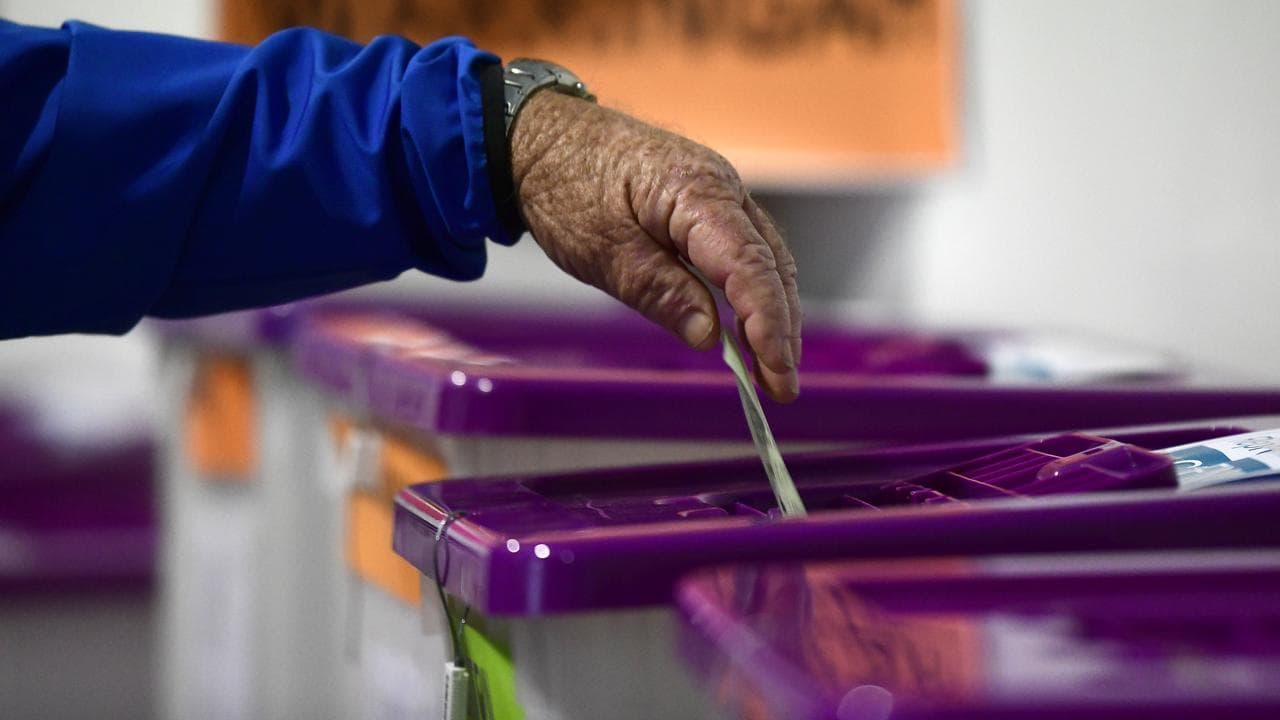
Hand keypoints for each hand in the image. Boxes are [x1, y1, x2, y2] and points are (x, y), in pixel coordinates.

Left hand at [510, 92, 801, 402]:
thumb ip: (660, 292)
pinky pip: (745, 251)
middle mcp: (723, 188)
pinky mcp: (706, 205)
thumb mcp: (603, 250)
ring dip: (773, 315)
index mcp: (699, 193)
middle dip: (781, 330)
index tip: (774, 373)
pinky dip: (753, 292)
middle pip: (771, 266)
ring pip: (765, 260)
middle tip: (781, 389)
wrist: (541, 135)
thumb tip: (710, 338)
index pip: (751, 267)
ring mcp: (719, 193)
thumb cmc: (565, 184)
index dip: (768, 325)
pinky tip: (749, 328)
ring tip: (772, 369)